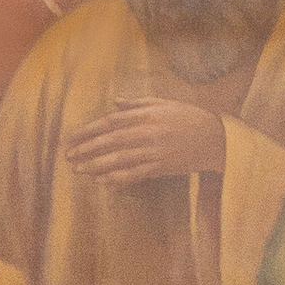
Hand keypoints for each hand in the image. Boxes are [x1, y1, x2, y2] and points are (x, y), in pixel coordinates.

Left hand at [63, 93, 227, 185]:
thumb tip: (115, 102)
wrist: (216, 137)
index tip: (72, 137)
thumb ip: (137, 104)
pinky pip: (135, 174)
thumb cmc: (189, 118)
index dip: (89, 130)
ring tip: (79, 170)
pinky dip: (117, 178)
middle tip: (68, 156)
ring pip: (119, 158)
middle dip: (87, 148)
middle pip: (111, 140)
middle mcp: (148, 131)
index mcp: (147, 114)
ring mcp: (155, 150)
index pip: (111, 121)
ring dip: (97, 165)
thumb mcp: (164, 104)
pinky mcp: (162, 166)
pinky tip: (102, 181)